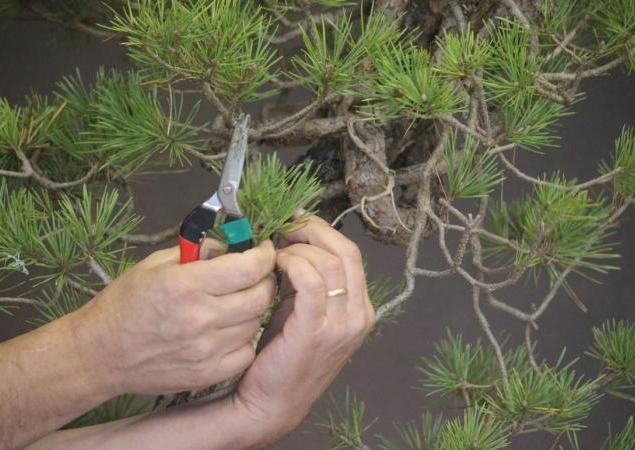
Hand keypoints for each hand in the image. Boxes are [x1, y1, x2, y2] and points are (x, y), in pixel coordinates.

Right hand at [73, 240, 275, 395]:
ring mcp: (205, 350)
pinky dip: (244, 339)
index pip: (249, 268)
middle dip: (265, 280)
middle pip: (261, 296)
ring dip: (253, 309)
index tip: (264, 250)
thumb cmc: (125, 305)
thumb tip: (230, 244)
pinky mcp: (207, 374)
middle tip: (255, 275)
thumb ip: (197, 251)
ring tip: (235, 302)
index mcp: (186, 285)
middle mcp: (200, 318)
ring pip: (256, 323)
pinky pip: (246, 352)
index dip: (265, 255)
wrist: (100, 354)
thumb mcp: (156, 264)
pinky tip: (227, 330)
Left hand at [231, 215, 374, 444]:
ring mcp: (341, 325)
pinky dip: (294, 264)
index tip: (295, 221)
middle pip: (346, 251)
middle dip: (313, 230)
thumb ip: (307, 280)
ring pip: (329, 263)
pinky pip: (311, 282)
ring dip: (299, 248)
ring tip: (277, 252)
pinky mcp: (316, 331)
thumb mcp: (304, 311)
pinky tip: (278, 265)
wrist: (274, 402)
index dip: (322, 230)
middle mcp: (358, 315)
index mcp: (360, 309)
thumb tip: (293, 241)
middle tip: (286, 227)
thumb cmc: (284, 354)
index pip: (350, 254)